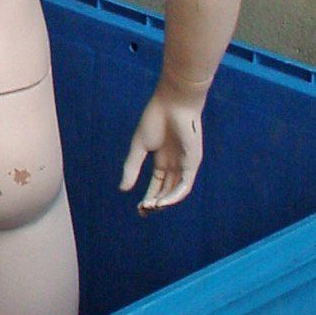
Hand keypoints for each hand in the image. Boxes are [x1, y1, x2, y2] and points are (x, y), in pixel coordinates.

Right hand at [119, 79, 206, 212]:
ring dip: (164, 202)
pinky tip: (163, 202)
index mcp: (162, 159)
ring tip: (151, 207)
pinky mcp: (192, 162)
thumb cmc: (155, 119)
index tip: (139, 208)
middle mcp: (174, 164)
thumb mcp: (139, 146)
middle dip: (156, 203)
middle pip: (166, 191)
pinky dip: (174, 195)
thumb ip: (132, 167)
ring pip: (176, 191)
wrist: (173, 103)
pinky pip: (185, 185)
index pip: (157, 185)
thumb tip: (123, 189)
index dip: (149, 198)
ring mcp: (184, 164)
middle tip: (143, 211)